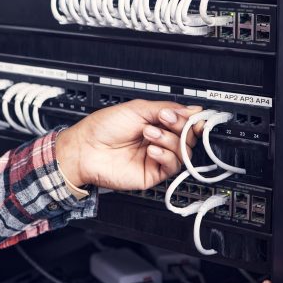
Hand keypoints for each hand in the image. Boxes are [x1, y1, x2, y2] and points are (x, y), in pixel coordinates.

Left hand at [54, 99, 203, 190]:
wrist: (85, 148)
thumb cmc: (103, 128)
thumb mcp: (137, 109)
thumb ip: (167, 108)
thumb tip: (192, 109)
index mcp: (156, 123)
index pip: (184, 122)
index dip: (192, 120)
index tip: (197, 117)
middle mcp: (159, 140)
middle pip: (187, 137)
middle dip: (179, 126)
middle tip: (165, 120)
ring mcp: (156, 157)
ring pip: (182, 152)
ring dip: (168, 139)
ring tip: (149, 133)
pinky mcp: (153, 174)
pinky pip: (172, 166)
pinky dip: (165, 155)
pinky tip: (151, 149)